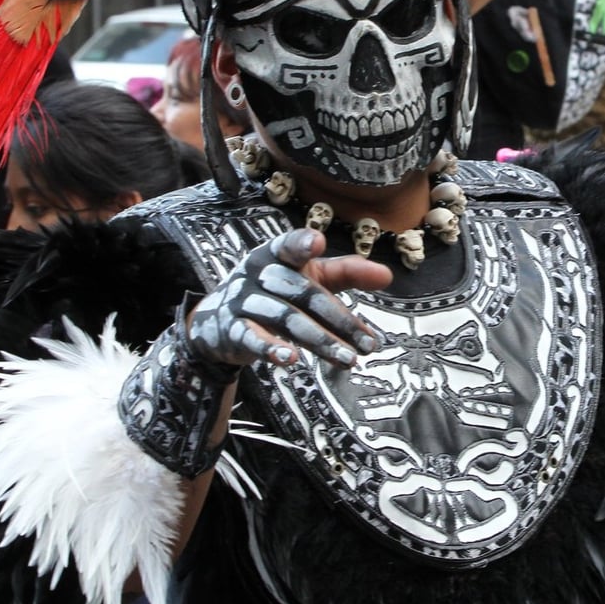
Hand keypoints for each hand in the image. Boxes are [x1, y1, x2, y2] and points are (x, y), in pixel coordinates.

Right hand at [187, 228, 391, 369]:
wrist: (218, 321)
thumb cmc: (273, 292)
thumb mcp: (307, 277)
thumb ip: (345, 273)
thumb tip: (386, 275)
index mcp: (275, 254)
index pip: (288, 245)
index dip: (301, 243)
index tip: (317, 243)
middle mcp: (258, 274)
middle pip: (302, 294)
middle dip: (338, 319)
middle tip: (368, 344)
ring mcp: (243, 302)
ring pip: (286, 319)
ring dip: (319, 340)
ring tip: (348, 359)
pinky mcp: (233, 330)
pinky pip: (252, 338)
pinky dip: (271, 348)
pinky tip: (291, 360)